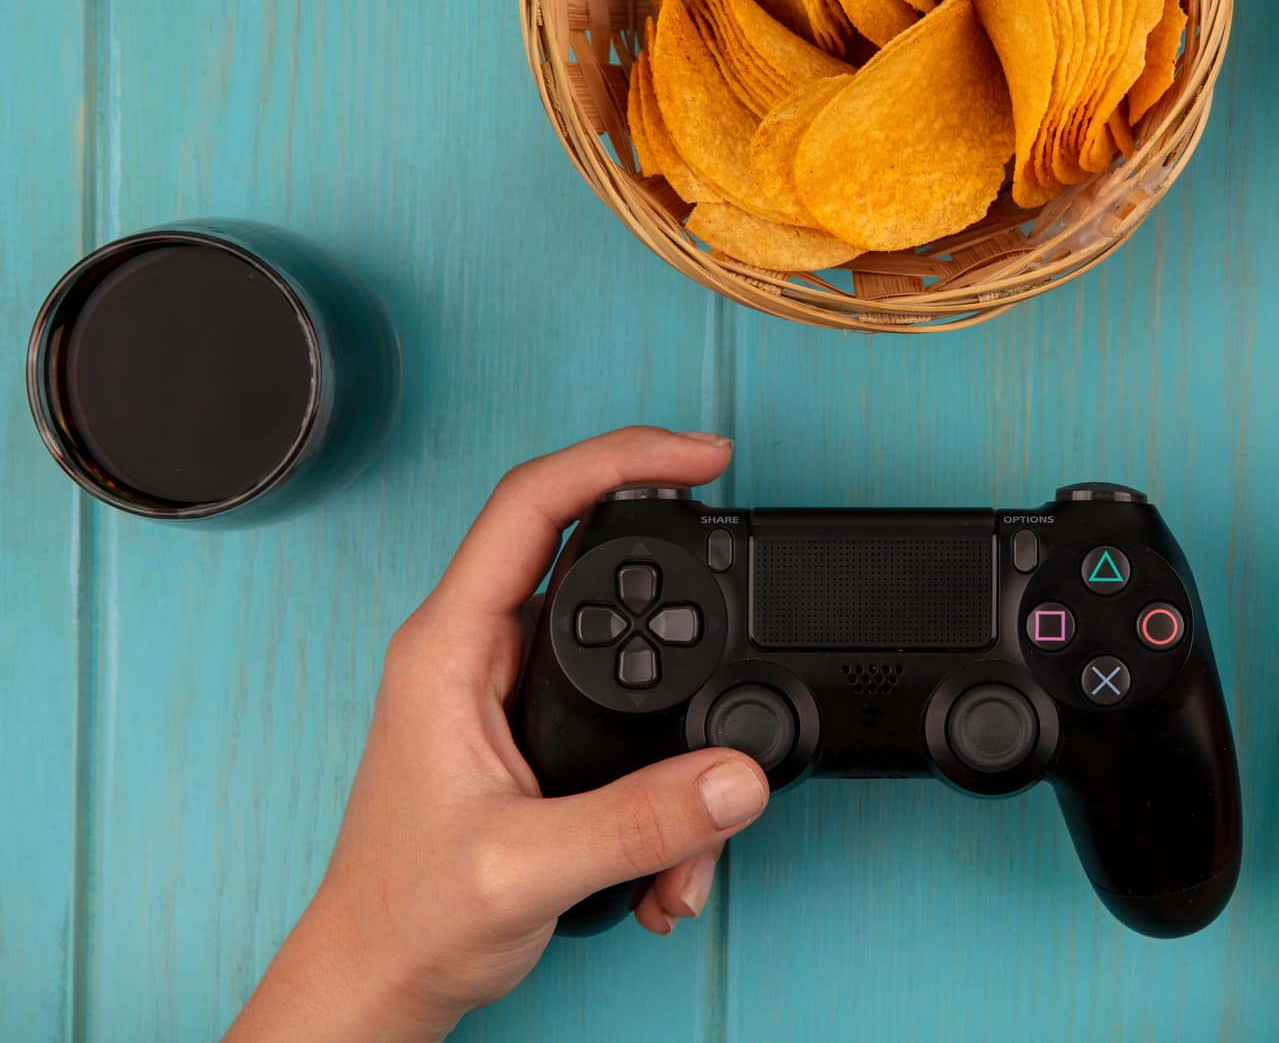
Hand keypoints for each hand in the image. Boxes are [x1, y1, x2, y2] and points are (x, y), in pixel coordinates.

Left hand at [228, 428, 770, 1042]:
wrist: (382, 980)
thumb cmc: (406, 918)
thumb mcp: (527, 868)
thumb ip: (639, 822)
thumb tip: (735, 776)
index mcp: (448, 649)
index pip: (534, 505)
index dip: (622, 460)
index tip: (702, 458)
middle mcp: (475, 652)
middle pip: (584, 548)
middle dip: (672, 563)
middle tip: (735, 543)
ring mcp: (504, 689)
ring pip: (616, 643)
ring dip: (678, 714)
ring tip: (702, 796)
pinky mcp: (532, 728)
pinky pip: (622, 708)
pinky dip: (666, 769)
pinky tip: (674, 843)